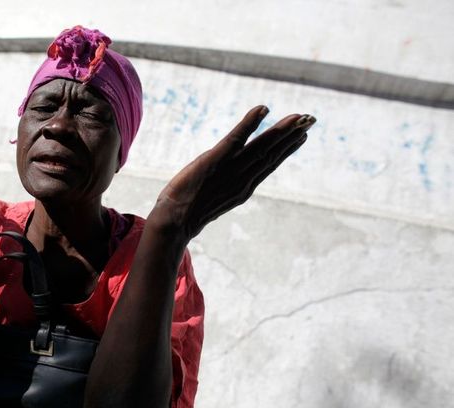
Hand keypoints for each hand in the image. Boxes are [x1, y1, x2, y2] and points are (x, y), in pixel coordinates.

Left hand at [150, 106, 314, 241]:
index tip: (303, 135)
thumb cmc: (186, 212)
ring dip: (280, 130)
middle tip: (311, 119)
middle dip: (291, 136)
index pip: (269, 164)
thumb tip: (226, 181)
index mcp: (243, 188)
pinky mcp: (213, 161)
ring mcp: (229, 171)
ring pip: (261, 147)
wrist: (172, 223)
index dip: (287, 149)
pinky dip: (250, 123)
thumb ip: (223, 188)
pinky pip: (235, 139)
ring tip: (299, 116)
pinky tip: (263, 109)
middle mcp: (241, 179)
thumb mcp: (211, 199)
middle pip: (271, 154)